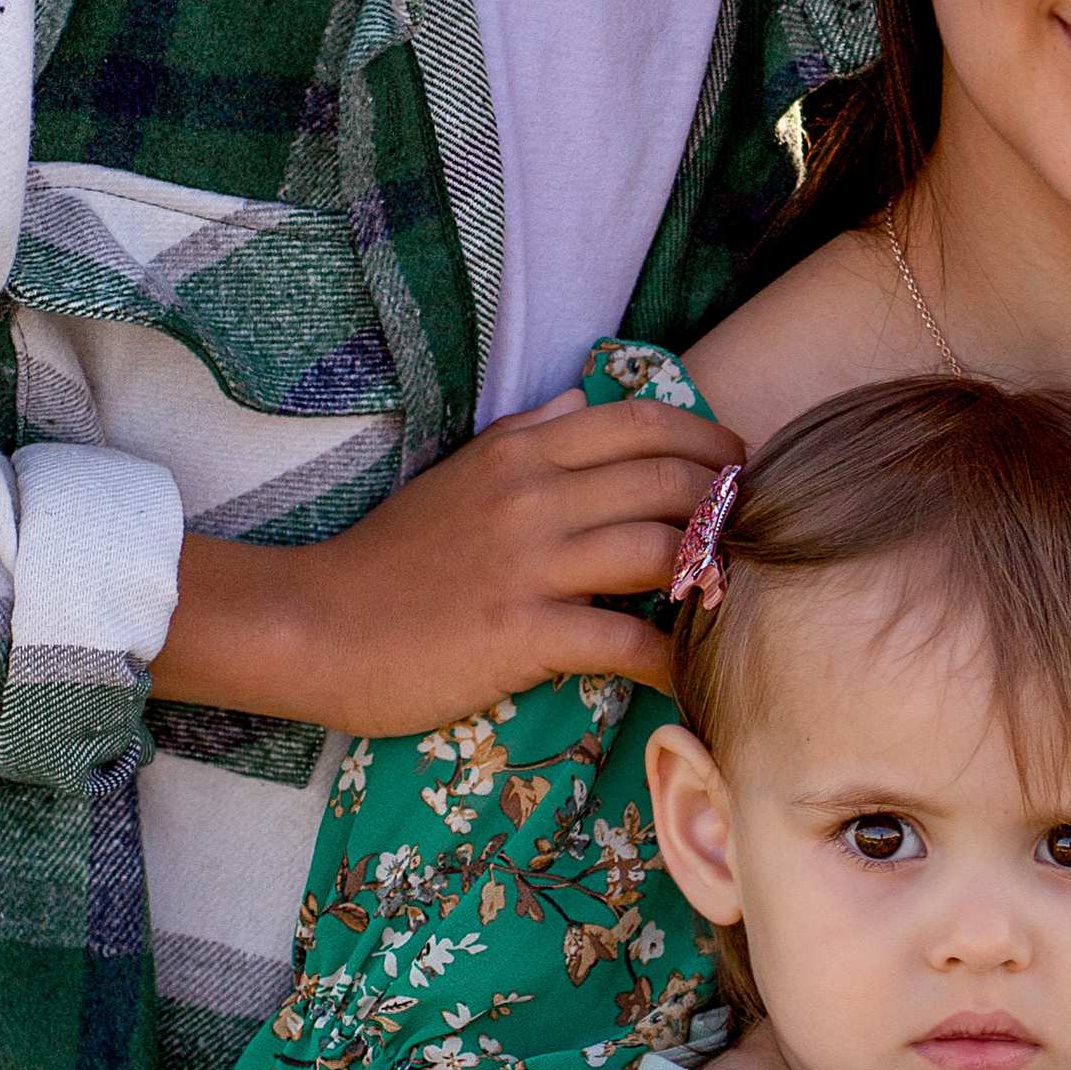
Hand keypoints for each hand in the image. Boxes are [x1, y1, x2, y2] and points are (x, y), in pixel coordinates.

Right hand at [151, 389, 739, 732]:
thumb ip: (527, 432)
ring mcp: (529, 563)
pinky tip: (691, 672)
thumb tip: (583, 397)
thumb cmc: (391, 556)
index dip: (709, 438)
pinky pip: (624, 640)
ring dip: (711, 574)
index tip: (741, 466)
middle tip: (755, 535)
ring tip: (731, 597)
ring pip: (660, 548)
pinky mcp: (522, 632)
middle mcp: (534, 495)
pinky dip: (671, 657)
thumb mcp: (459, 473)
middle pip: (669, 480)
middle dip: (727, 505)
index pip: (642, 422)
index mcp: (523, 452)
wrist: (315, 624)